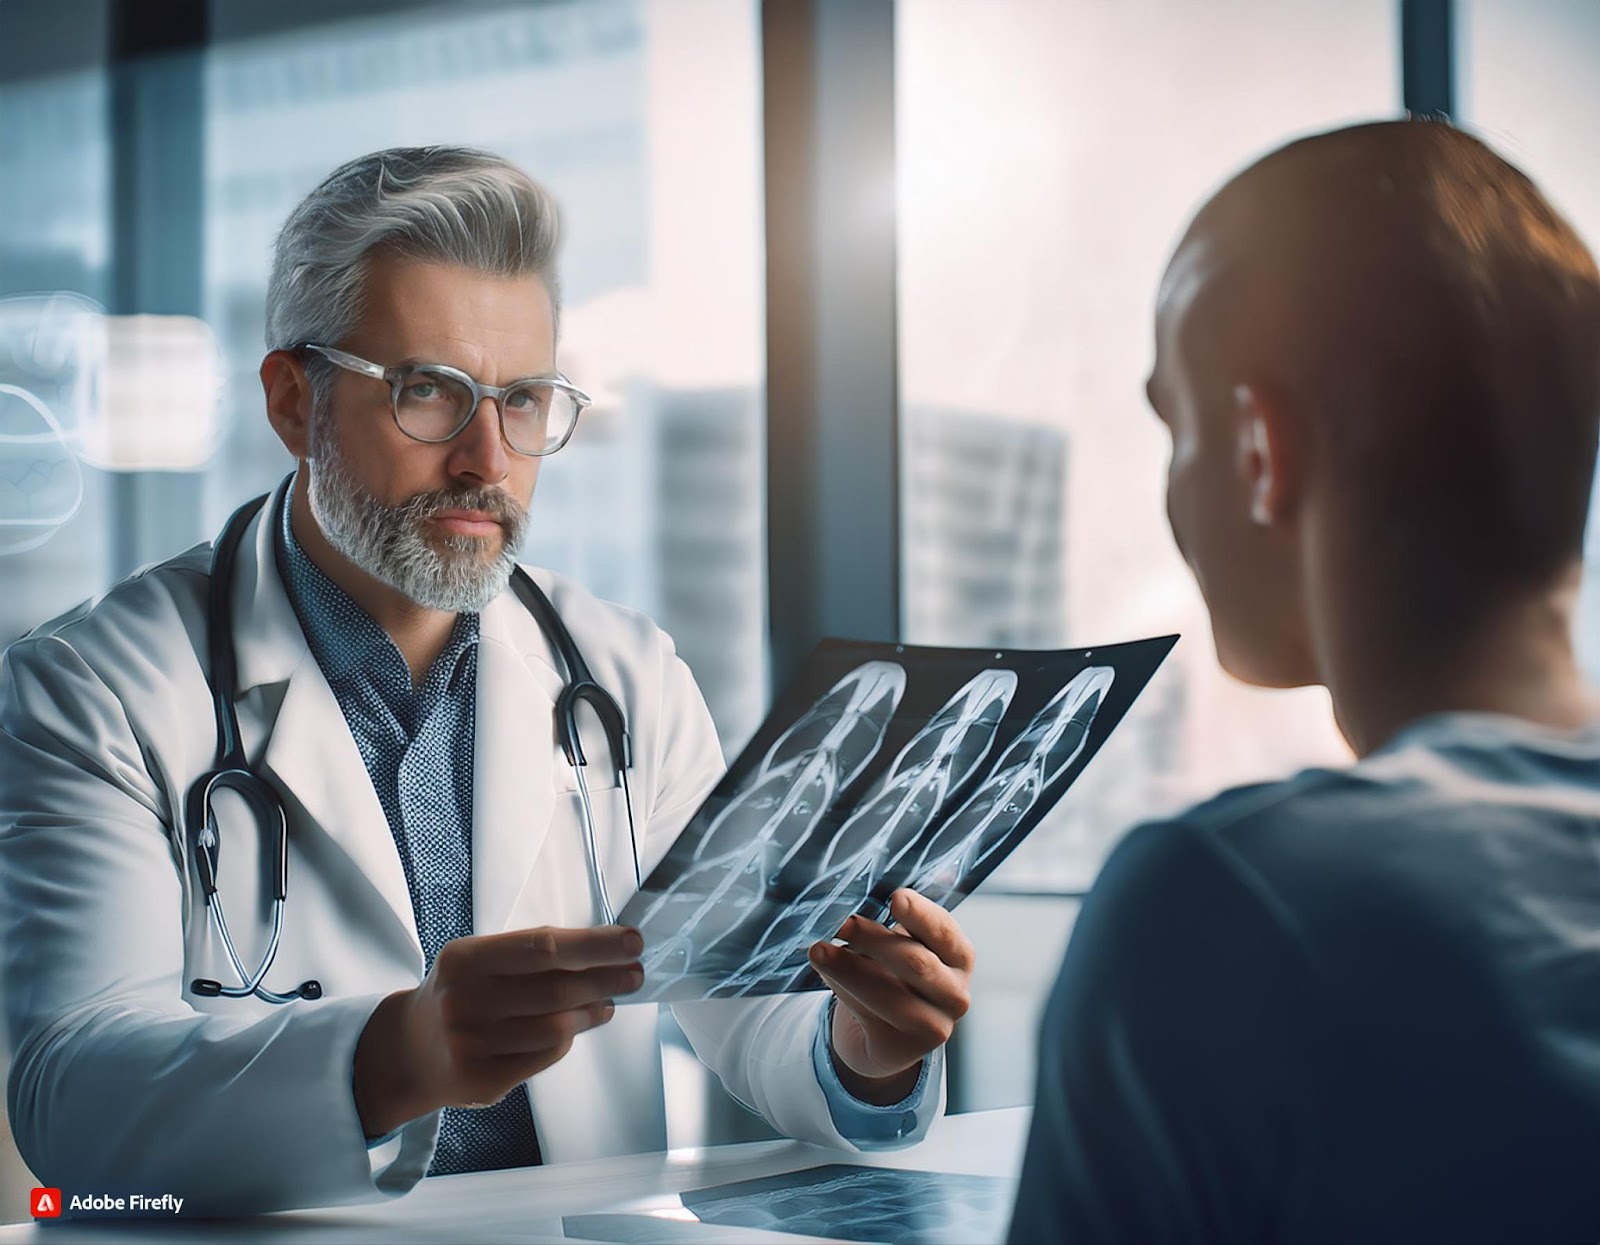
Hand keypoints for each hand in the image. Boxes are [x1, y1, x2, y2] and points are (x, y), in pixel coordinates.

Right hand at [354, 925, 643, 1137]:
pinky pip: (544, 1056)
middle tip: (635, 974)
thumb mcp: (479, 960)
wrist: (409, 1050)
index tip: (632, 941)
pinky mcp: (482, 1081)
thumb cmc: (461, 993)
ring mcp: (471, 1045)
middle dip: (606, 979)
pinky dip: (571, 1038)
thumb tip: (603, 949)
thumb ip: (531, 954)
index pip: (544, 947)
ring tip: (610, 1000)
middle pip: (556, 989)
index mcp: (465, 959)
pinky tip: (582, 1024)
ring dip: (593, 1011)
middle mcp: (464, 1001)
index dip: (594, 945)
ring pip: (556, 1027)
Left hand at [808, 889, 974, 1105]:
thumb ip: (891, 924)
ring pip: (890, 995)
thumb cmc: (892, 974)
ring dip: (849, 969)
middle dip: (874, 939)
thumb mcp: (898, 944)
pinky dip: (845, 992)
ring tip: (819, 950)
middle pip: (916, 962)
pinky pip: (870, 1016)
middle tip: (842, 922)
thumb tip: (859, 896)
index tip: (895, 896)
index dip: (920, 913)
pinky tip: (826, 974)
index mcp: (959, 956)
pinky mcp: (907, 1049)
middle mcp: (956, 993)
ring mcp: (936, 1026)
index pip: (944, 931)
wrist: (883, 1031)